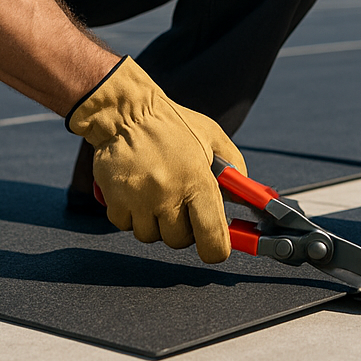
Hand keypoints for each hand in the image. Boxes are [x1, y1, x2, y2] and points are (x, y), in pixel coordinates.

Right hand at [66, 57, 245, 261]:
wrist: (126, 112)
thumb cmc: (172, 124)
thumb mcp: (213, 137)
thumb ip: (234, 168)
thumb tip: (244, 197)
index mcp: (198, 181)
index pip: (213, 239)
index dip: (216, 248)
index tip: (215, 244)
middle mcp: (169, 195)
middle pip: (180, 241)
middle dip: (182, 228)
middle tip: (180, 203)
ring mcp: (140, 201)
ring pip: (151, 235)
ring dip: (154, 221)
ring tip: (155, 192)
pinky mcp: (115, 202)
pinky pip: (126, 226)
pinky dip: (130, 214)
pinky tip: (135, 191)